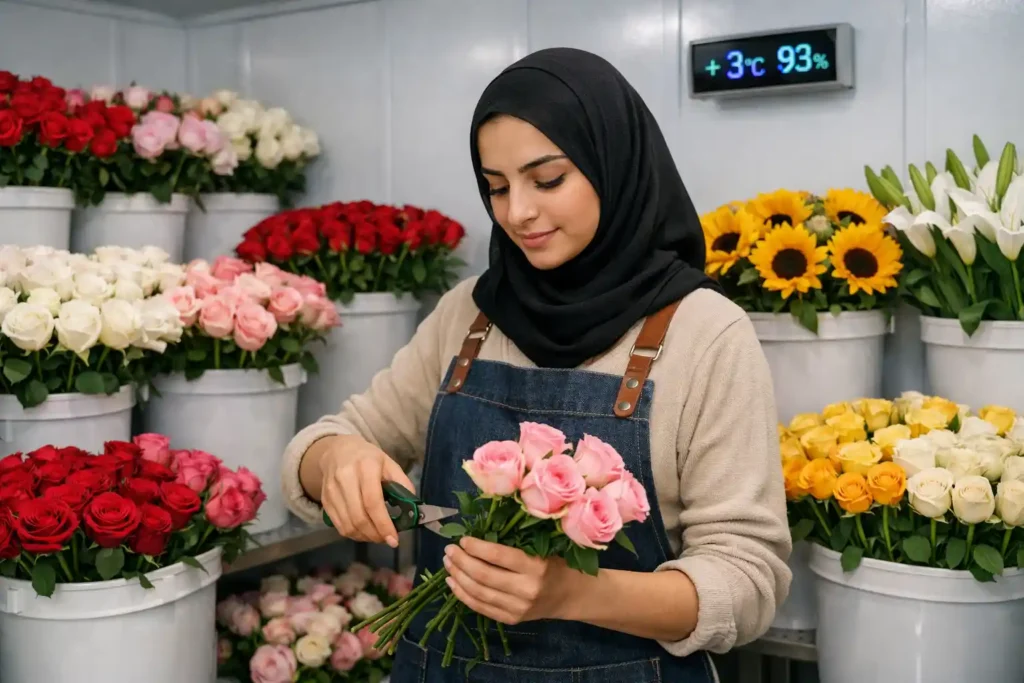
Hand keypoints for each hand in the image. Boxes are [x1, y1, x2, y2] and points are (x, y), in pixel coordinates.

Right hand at [317, 435, 415, 547]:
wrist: (337, 451)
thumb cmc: (368, 458)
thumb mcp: (389, 464)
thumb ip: (403, 484)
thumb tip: (412, 509)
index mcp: (365, 466)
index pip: (372, 501)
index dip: (383, 524)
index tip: (393, 539)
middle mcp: (345, 478)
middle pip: (359, 517)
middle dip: (375, 534)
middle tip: (387, 539)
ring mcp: (331, 490)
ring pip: (347, 525)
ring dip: (365, 537)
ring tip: (377, 536)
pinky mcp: (325, 500)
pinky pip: (339, 525)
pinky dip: (353, 534)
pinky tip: (364, 532)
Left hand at [442, 536, 573, 624]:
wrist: (572, 595)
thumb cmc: (556, 563)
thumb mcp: (542, 547)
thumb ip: (515, 543)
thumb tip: (477, 533)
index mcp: (537, 566)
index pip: (499, 556)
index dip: (476, 547)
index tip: (462, 539)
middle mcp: (527, 589)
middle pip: (484, 575)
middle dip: (462, 561)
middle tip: (449, 549)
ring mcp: (518, 608)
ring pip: (479, 593)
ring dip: (458, 577)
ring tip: (447, 563)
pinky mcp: (512, 619)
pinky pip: (481, 608)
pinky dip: (463, 595)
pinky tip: (452, 582)